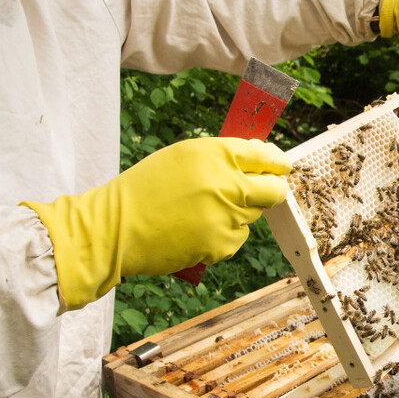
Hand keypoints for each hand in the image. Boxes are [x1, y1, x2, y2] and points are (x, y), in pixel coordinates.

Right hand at [23, 137, 289, 309]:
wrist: (115, 228)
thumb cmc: (146, 189)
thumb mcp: (182, 157)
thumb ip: (221, 156)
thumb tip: (261, 156)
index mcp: (213, 154)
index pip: (263, 154)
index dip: (277, 162)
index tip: (282, 166)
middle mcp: (225, 183)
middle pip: (274, 189)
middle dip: (273, 189)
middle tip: (264, 189)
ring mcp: (225, 216)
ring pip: (253, 214)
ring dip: (240, 212)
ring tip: (203, 211)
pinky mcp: (221, 243)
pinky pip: (237, 236)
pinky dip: (224, 234)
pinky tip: (197, 229)